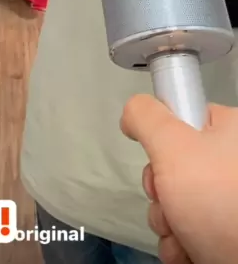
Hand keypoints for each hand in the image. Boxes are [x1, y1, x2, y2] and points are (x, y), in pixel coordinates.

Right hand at [121, 94, 237, 263]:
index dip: (160, 143)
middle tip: (170, 202)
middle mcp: (229, 166)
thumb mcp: (173, 145)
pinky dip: (177, 244)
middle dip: (160, 193)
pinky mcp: (221, 236)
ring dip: (165, 222)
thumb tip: (132, 110)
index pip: (181, 122)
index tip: (158, 161)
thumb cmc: (220, 199)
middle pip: (171, 168)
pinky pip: (185, 233)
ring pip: (173, 204)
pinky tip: (186, 250)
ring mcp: (226, 203)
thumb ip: (147, 118)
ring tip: (180, 234)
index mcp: (229, 132)